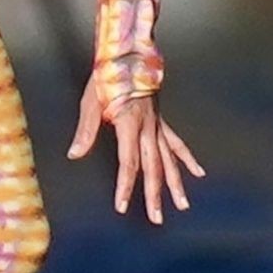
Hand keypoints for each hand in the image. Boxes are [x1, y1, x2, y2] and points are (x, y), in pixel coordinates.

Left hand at [66, 78, 205, 223]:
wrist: (129, 54)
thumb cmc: (106, 76)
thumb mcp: (90, 101)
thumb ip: (86, 130)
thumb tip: (74, 154)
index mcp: (129, 123)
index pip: (128, 162)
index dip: (125, 186)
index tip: (122, 207)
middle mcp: (147, 127)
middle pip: (152, 167)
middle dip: (154, 195)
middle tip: (157, 219)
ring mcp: (157, 125)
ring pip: (168, 159)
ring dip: (175, 184)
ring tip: (182, 206)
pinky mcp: (160, 121)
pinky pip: (176, 143)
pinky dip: (186, 159)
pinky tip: (198, 174)